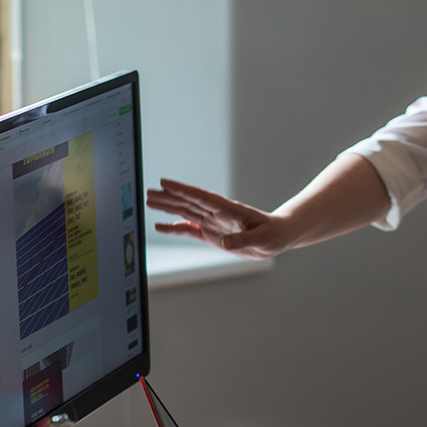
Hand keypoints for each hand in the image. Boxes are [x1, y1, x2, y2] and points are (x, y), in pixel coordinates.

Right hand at [145, 179, 292, 258]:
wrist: (278, 236)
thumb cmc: (273, 234)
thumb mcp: (262, 239)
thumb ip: (243, 240)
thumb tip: (223, 243)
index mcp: (228, 210)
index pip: (202, 197)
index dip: (183, 190)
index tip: (165, 182)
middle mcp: (217, 214)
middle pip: (189, 202)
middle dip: (168, 197)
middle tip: (148, 191)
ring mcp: (213, 222)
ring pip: (186, 212)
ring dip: (168, 207)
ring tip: (149, 201)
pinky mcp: (212, 234)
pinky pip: (190, 229)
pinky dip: (175, 227)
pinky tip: (161, 226)